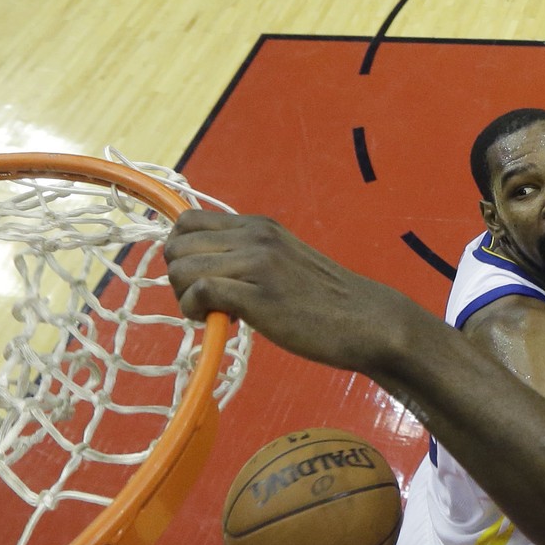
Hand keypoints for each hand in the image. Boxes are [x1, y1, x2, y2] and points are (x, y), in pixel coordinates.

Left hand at [164, 211, 409, 373]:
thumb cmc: (326, 302)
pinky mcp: (260, 295)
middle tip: (205, 302)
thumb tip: (205, 271)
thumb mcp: (283, 263)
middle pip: (177, 245)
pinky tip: (217, 322)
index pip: (188, 222)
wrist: (366, 322)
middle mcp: (254, 236)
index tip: (201, 279)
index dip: (183, 253)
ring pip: (184, 267)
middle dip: (179, 278)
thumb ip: (247, 258)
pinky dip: (196, 309)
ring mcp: (257, 263)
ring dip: (186, 296)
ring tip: (213, 314)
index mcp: (258, 226)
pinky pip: (202, 291)